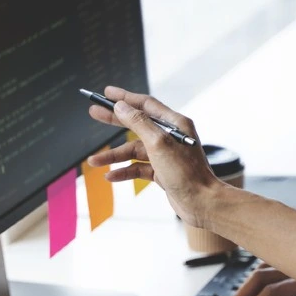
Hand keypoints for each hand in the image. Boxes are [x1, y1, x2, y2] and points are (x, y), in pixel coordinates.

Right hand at [85, 87, 228, 229]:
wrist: (201, 202)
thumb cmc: (186, 173)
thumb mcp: (158, 143)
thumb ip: (138, 123)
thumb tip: (121, 106)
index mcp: (174, 124)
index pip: (145, 104)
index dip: (125, 98)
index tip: (107, 93)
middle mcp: (170, 137)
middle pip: (136, 124)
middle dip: (114, 120)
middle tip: (94, 113)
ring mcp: (165, 155)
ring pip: (134, 150)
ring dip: (114, 156)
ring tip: (94, 161)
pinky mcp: (162, 172)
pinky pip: (138, 168)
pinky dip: (125, 171)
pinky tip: (111, 176)